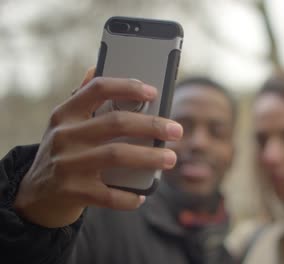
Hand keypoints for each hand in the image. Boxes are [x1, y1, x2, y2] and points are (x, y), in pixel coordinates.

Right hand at [13, 68, 182, 227]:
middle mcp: (64, 136)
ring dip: (149, 157)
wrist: (36, 195)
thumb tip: (96, 67)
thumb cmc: (64, 152)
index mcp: (65, 113)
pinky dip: (129, 197)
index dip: (128, 86)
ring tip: (170, 158)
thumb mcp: (66, 123)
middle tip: (176, 130)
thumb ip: (83, 99)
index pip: (98, 89)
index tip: (153, 91)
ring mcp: (67, 165)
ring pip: (117, 156)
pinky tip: (141, 195)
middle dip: (152, 125)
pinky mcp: (72, 192)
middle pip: (116, 123)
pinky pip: (109, 195)